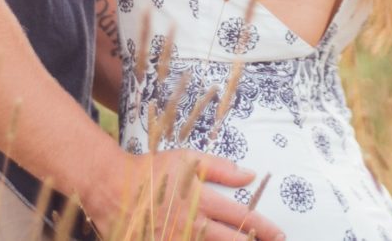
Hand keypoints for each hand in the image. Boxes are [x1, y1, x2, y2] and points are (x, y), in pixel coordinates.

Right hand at [85, 149, 283, 240]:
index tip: (279, 234)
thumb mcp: (187, 159)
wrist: (112, 188)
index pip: (240, 217)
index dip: (263, 227)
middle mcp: (191, 225)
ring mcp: (175, 240)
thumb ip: (220, 168)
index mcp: (201, 201)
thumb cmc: (152, 171)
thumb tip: (250, 175)